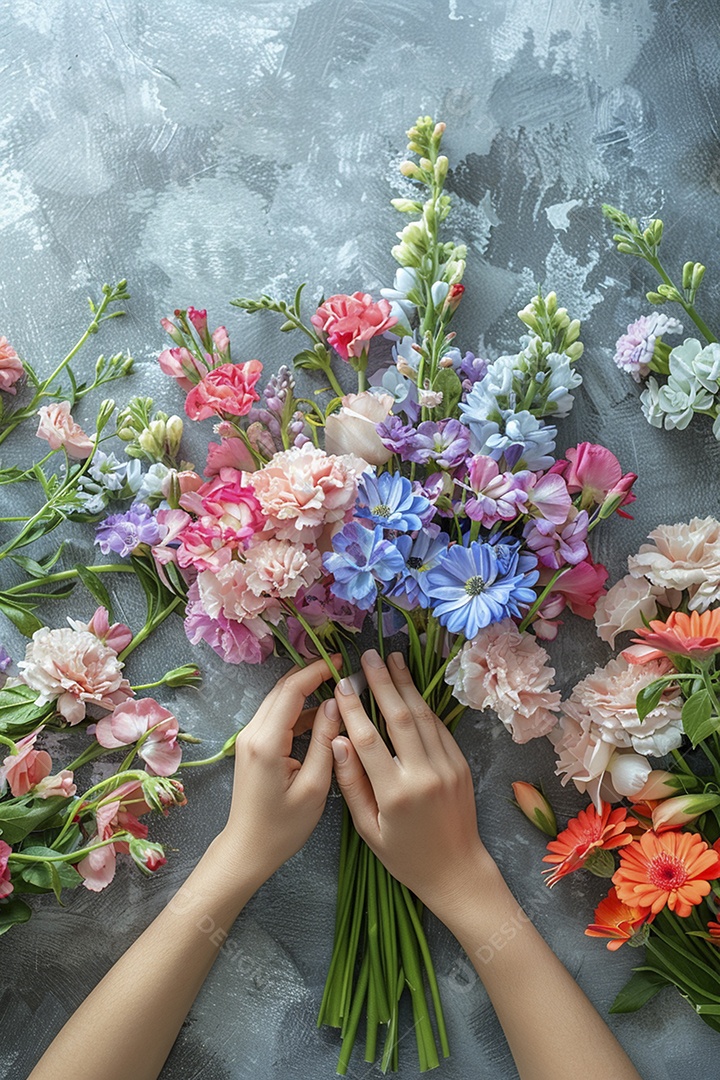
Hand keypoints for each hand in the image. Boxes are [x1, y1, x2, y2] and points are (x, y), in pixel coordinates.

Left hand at [218, 655, 341, 889]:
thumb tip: (334, 705)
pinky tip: (320, 710)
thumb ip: (324, 742)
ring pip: (278, 700)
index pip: (291, 691)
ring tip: (335, 685)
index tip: (340, 661)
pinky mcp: (252, 745)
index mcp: (266, 742)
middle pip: (282, 689)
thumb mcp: (314, 787)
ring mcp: (249, 738)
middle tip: (341, 668)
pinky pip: (275, 715)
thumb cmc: (283, 827)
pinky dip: (297, 707)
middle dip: (311, 674)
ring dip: (304, 688)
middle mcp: (252, 733)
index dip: (316, 671)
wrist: (247, 849)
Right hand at [330, 649, 491, 919]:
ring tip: (392, 659)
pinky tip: (412, 689)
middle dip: (383, 683)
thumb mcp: (368, 829)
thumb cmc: (405, 856)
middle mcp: (424, 774)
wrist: (457, 871)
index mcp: (396, 793)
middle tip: (368, 656)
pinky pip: (439, 728)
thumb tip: (337, 741)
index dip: (353, 708)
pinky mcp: (461, 764)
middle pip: (400, 717)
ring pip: (423, 716)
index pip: (369, 739)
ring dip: (406, 685)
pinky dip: (424, 706)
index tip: (342, 684)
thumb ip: (351, 784)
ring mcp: (447, 767)